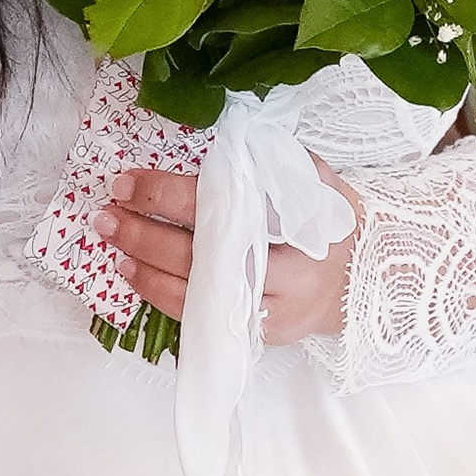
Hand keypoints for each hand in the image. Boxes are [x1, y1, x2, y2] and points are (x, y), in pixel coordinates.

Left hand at [102, 161, 362, 344]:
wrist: (368, 280)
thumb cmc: (335, 222)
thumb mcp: (316, 179)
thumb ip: (270, 162)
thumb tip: (218, 141)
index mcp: (299, 223)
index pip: (219, 206)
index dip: (166, 195)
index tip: (127, 182)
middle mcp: (287, 272)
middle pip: (201, 255)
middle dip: (144, 233)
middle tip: (107, 215)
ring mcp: (272, 309)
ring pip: (195, 294)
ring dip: (145, 267)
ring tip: (113, 242)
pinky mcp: (260, 333)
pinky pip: (201, 319)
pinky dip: (161, 296)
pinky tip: (135, 274)